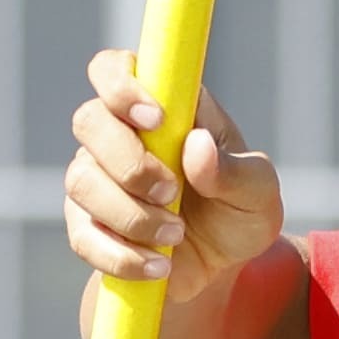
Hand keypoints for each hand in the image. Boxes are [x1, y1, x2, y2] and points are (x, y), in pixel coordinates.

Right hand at [63, 51, 284, 300]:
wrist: (220, 268)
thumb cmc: (238, 211)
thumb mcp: (257, 191)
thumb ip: (234, 170)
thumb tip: (197, 147)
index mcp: (160, 107)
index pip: (113, 70)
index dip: (121, 86)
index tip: (155, 120)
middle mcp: (118, 135)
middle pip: (88, 121)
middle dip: (130, 163)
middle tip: (172, 193)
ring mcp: (97, 180)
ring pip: (82, 182)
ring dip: (131, 215)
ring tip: (175, 235)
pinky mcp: (88, 227)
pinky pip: (83, 236)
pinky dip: (121, 256)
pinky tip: (158, 267)